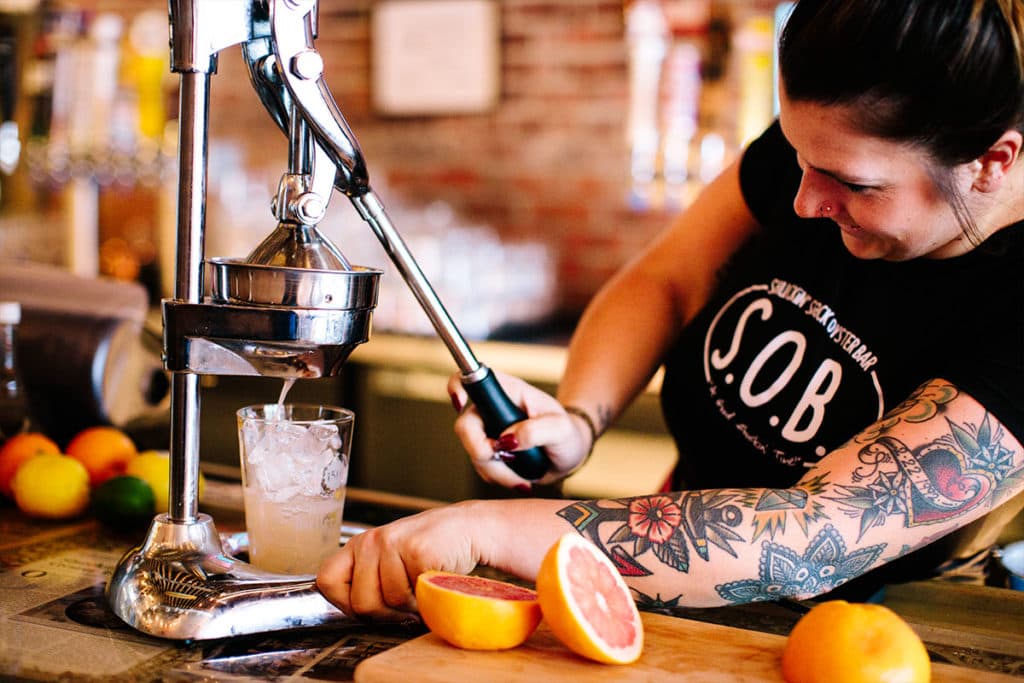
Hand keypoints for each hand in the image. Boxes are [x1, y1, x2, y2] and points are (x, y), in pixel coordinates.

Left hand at [317, 501, 489, 620]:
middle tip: (403, 603)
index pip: (326, 581)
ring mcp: (393, 543)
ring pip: (390, 602)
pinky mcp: (417, 550)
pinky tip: (433, 579)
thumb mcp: (389, 563)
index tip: (367, 605)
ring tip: (421, 587)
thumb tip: (353, 613)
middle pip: (360, 604)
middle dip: (386, 614)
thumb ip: (369, 582)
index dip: (345, 603)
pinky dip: (427, 597)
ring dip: (411, 606)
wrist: (467, 529)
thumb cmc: (428, 552)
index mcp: (359, 545)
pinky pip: (414, 595)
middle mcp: (371, 541)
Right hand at [447, 370, 593, 487]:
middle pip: (465, 427)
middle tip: (507, 458)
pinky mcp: (488, 452)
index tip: (461, 405)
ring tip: (525, 476)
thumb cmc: (566, 433)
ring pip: (474, 454)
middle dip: (482, 451)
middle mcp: (491, 409)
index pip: (473, 379)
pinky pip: (482, 468)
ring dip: (498, 471)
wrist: (568, 454)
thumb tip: (507, 441)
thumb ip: (536, 431)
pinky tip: (520, 478)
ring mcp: (487, 431)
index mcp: (507, 391)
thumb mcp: (561, 430)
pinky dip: (500, 478)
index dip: (458, 387)